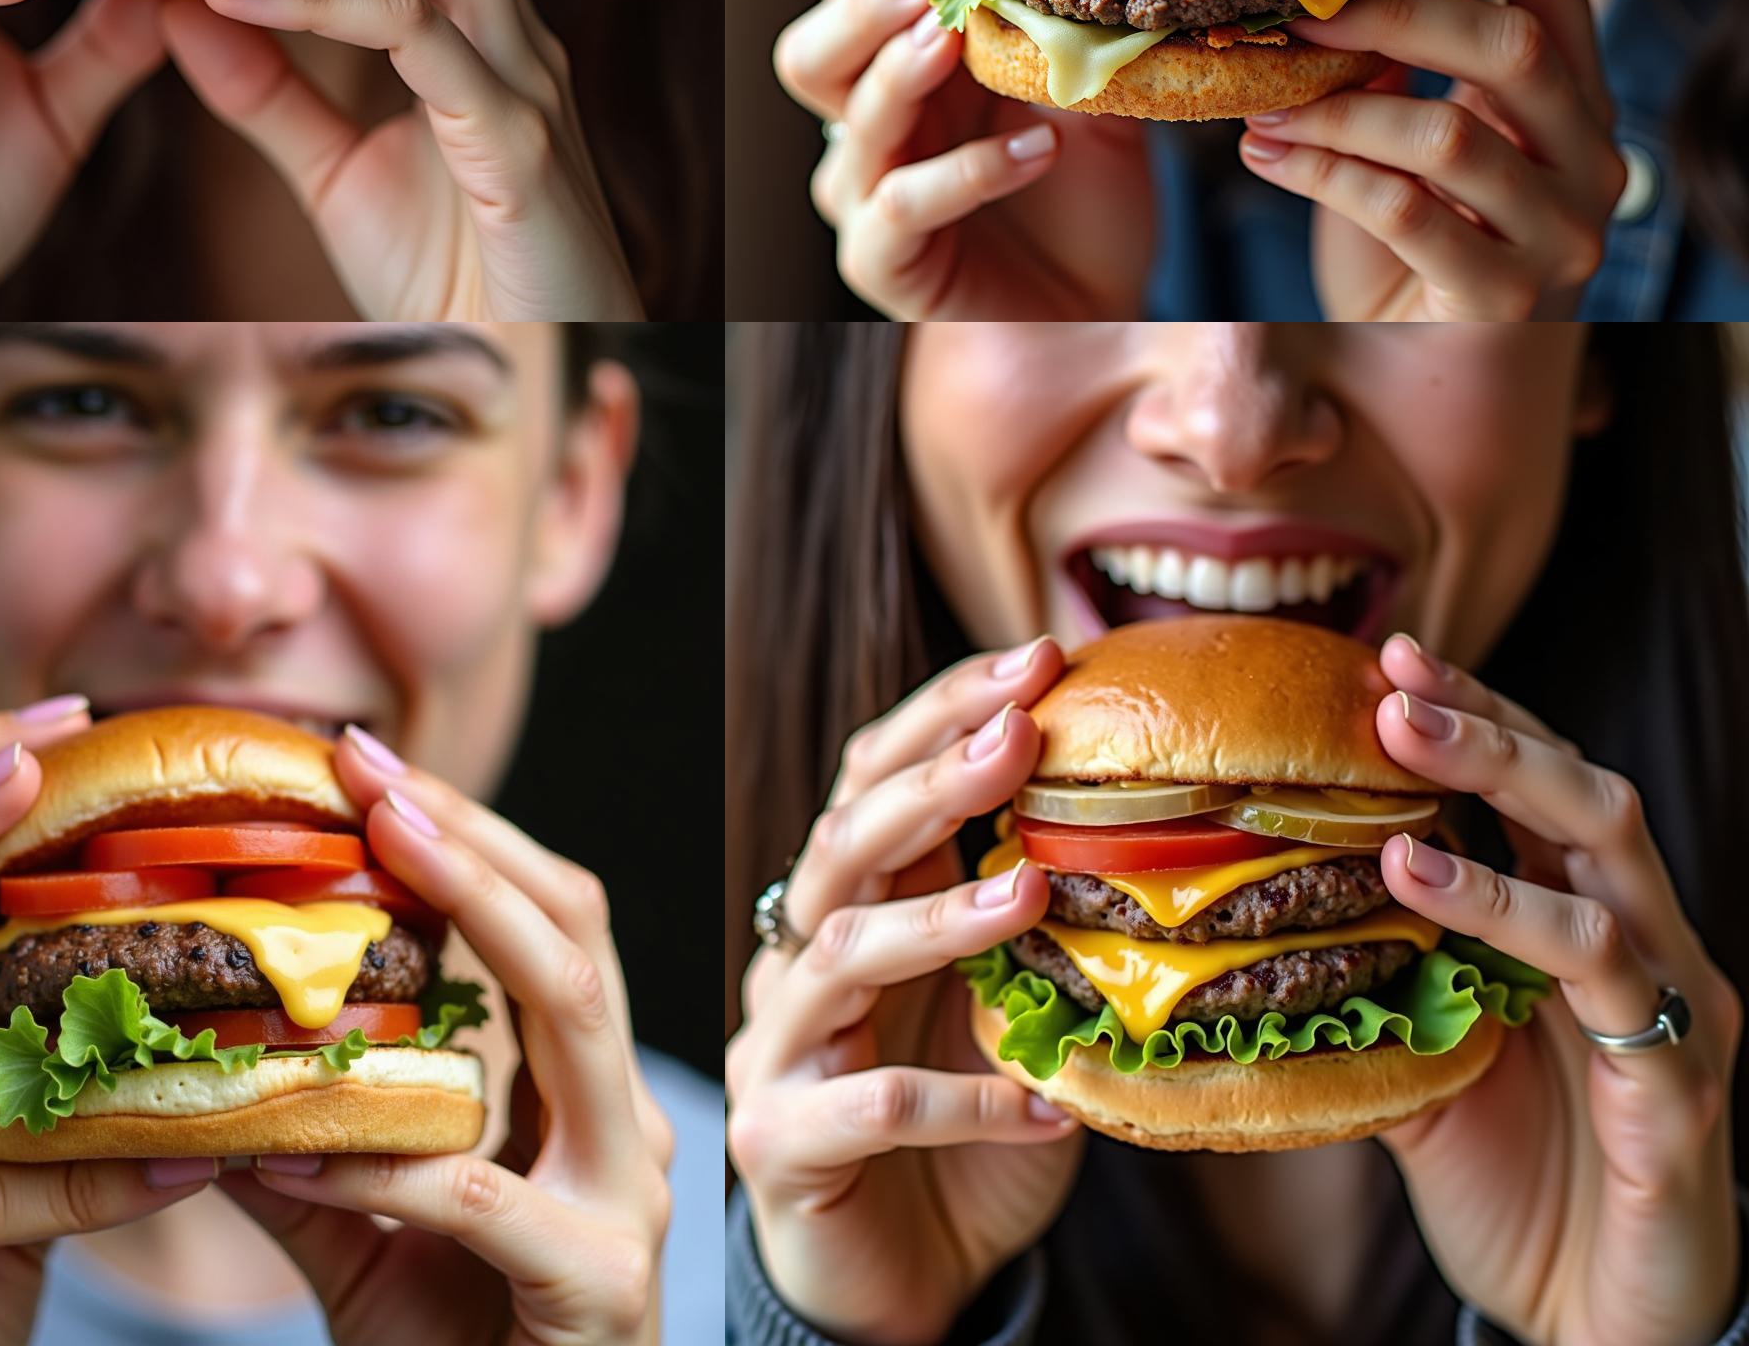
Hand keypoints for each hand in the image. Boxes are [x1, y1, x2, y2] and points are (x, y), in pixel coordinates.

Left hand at [160, 0, 639, 320]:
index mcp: (477, 42)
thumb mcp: (337, 173)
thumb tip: (187, 6)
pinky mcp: (510, 138)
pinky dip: (327, 1)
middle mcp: (509, 42)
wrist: (535, 365)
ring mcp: (517, 81)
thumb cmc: (455, 274)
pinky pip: (411, 41)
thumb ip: (271, 91)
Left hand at [215, 731, 673, 1345]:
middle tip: (373, 769)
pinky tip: (304, 1144)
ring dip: (475, 910)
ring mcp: (628, 1192)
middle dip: (476, 836)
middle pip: (572, 931)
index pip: (551, 924)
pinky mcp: (601, 1277)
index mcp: (586, 1095)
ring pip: (568, 1010)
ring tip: (381, 850)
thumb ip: (309, 1162)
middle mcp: (625, 1120)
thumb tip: (196, 1089)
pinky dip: (387, 1157)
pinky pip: (483, 1192)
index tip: (372, 770)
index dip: (475, 837)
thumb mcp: (374, 1245)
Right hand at [725, 638, 1084, 1345]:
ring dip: (936, 916)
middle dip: (932, 777)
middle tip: (1018, 733)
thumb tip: (1160, 829)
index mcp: (855, 903)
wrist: (896, 1281)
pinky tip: (1038, 1102)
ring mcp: (780, 1046)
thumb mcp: (1010, 1011)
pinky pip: (868, 1107)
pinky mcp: (781, 1142)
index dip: (944, 712)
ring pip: (838, 952)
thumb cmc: (964, 1130)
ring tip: (1032, 892)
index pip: (877, 776)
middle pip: (845, 839)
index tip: (1034, 659)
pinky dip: (956, 1098)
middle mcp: (801, 957)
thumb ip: (1040, 930)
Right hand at [776, 0, 1155, 317]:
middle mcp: (868, 131)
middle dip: (864, 4)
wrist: (1094, 313)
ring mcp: (866, 199)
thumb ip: (1070, 26)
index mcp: (900, 73)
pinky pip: (904, 205)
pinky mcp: (884, 263)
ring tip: (959, 42)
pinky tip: (1037, 149)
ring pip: (849, 124)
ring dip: (901, 73)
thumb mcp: (1088, 91)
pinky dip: (969, 172)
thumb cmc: (1080, 201)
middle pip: (811, 55)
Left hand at [1237, 0, 1623, 319]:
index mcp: (1576, 94)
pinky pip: (1401, 210)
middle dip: (1393, 13)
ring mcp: (1559, 232)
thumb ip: (1409, 53)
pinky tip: (1265, 154)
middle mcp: (1591, 156)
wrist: (1420, 368)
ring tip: (1260, 103)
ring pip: (1443, 133)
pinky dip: (1320, 173)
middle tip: (1296, 8)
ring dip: (1333, 109)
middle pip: (1509, 43)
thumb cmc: (1409, 235)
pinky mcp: (1503, 297)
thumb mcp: (1414, 127)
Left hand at [1370, 635, 1741, 1345]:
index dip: (1476, 715)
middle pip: (1586, 799)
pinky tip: (1423, 880)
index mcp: (1588, 932)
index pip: (1542, 792)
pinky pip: (1609, 989)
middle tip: (1391, 675)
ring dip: (1501, 795)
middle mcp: (1643, 955)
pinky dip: (1517, 920)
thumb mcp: (1420, 1060)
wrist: (1598, 1332)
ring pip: (1609, 870)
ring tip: (1395, 749)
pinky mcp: (1674, 1101)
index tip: (1385, 656)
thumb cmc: (1516, 1185)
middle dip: (1490, 725)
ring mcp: (1670, 1022)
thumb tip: (1235, 916)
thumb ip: (1364, 979)